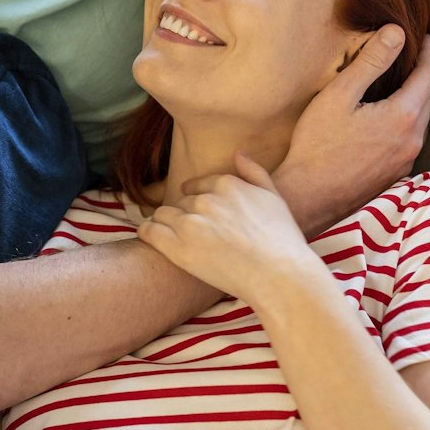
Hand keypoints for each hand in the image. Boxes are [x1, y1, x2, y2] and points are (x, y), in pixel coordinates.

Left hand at [141, 153, 326, 306]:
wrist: (279, 276)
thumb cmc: (282, 240)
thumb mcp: (274, 197)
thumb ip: (254, 172)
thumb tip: (238, 153)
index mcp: (226, 184)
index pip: (196, 186)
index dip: (197, 201)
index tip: (200, 216)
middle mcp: (205, 200)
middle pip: (180, 202)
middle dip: (184, 215)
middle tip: (193, 234)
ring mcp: (190, 223)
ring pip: (162, 215)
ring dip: (165, 224)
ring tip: (172, 238)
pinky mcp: (178, 247)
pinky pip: (149, 231)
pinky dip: (147, 233)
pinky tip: (150, 237)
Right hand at [275, 26, 429, 234]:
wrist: (310, 197)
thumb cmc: (319, 144)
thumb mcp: (340, 95)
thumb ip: (371, 61)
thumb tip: (397, 32)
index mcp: (403, 116)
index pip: (428, 74)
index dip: (427, 52)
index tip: (421, 37)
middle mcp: (413, 139)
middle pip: (428, 97)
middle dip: (423, 74)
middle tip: (410, 57)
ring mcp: (405, 160)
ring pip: (420, 121)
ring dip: (416, 99)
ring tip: (399, 84)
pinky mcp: (395, 174)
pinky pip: (410, 140)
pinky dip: (406, 121)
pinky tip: (386, 118)